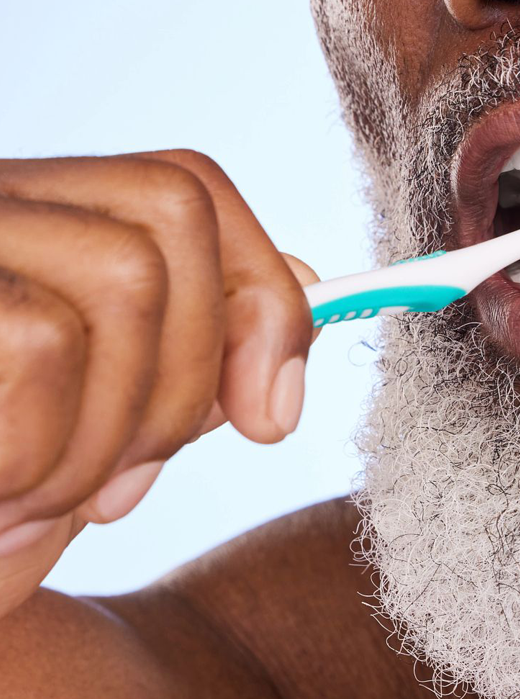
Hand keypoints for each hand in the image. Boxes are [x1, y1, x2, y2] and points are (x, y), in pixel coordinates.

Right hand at [0, 150, 316, 616]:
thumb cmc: (0, 511)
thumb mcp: (111, 432)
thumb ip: (196, 354)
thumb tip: (309, 280)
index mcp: (34, 228)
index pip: (184, 187)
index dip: (257, 294)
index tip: (271, 419)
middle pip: (173, 224)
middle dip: (186, 382)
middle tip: (122, 493)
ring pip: (130, 280)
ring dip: (116, 433)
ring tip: (47, 501)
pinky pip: (46, 344)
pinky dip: (50, 455)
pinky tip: (3, 504)